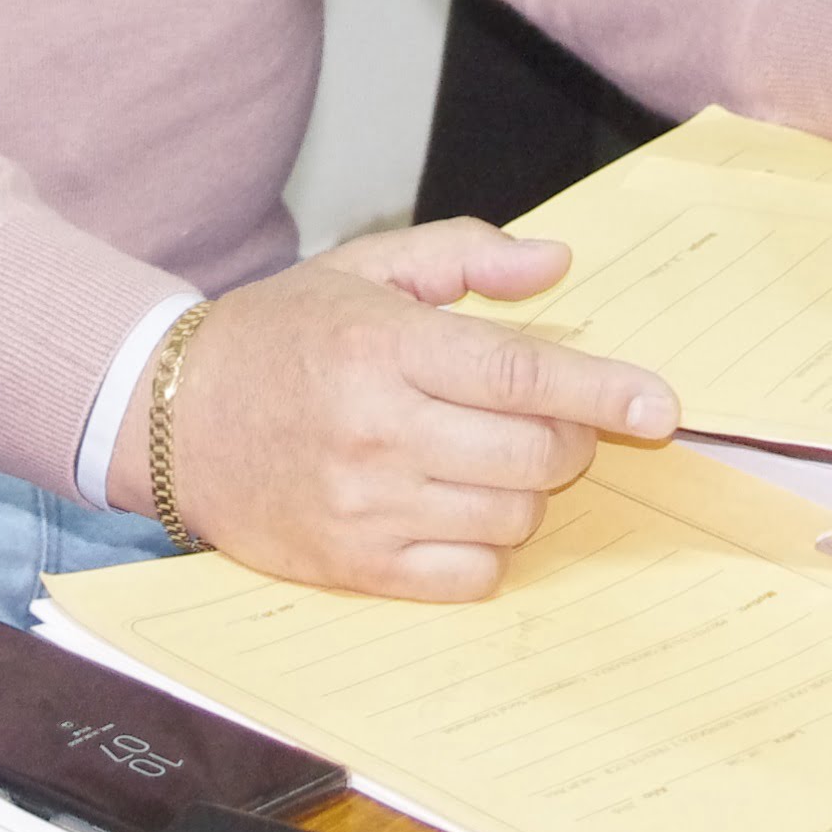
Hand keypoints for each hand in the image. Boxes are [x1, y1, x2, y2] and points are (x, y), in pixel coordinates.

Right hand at [134, 219, 670, 600]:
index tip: (660, 406)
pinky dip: (484, 547)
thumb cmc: (277, 335)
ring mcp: (367, 507)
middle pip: (534, 455)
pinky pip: (470, 576)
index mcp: (386, 346)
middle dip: (568, 438)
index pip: (523, 376)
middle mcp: (379, 429)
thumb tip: (555, 264)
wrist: (170, 415)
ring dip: (523, 490)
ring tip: (485, 458)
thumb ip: (465, 255)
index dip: (605, 392)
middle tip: (548, 421)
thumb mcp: (365, 269)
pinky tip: (454, 509)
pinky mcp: (355, 566)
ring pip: (510, 516)